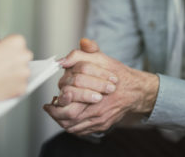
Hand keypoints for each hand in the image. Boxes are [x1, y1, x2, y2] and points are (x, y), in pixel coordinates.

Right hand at [0, 35, 32, 111]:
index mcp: (16, 42)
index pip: (17, 41)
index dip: (8, 46)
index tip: (3, 50)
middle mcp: (24, 56)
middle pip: (22, 56)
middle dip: (14, 59)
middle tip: (0, 63)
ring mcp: (24, 73)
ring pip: (22, 71)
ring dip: (14, 73)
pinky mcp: (22, 87)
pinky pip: (19, 85)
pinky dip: (12, 86)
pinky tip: (1, 84)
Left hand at [44, 38, 158, 134]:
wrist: (135, 90)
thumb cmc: (117, 73)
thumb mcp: (101, 58)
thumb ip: (82, 54)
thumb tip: (64, 59)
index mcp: (95, 90)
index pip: (70, 98)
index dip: (58, 101)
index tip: (50, 100)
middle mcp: (98, 108)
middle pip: (70, 116)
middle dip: (57, 113)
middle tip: (49, 108)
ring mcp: (100, 118)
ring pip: (74, 126)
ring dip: (62, 120)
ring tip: (55, 114)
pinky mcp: (102, 125)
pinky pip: (82, 131)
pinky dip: (72, 127)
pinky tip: (67, 119)